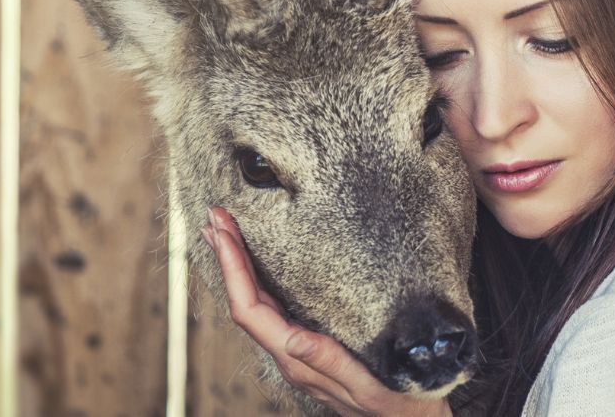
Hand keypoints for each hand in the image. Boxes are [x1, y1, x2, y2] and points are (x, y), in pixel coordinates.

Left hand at [202, 206, 452, 416]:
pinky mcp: (308, 345)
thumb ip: (330, 363)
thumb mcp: (369, 386)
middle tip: (216, 217)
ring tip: (227, 233)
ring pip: (255, 305)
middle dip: (228, 258)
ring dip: (239, 267)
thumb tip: (291, 339)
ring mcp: (297, 351)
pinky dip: (259, 280)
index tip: (223, 232)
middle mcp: (290, 355)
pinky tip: (260, 266)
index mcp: (298, 362)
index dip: (233, 269)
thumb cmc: (398, 405)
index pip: (250, 311)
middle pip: (245, 302)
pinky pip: (273, 309)